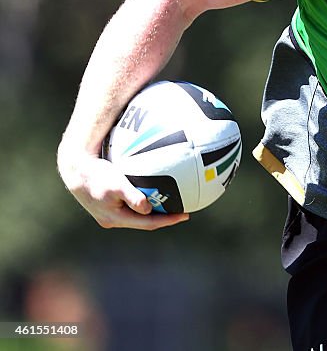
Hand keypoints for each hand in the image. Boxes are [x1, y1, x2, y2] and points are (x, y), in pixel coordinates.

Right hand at [58, 152, 189, 229]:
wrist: (75, 169)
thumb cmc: (96, 175)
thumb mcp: (115, 185)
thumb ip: (132, 197)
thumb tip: (147, 208)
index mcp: (116, 218)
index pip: (148, 223)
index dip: (167, 221)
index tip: (185, 215)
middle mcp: (112, 219)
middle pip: (143, 222)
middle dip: (163, 218)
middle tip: (183, 210)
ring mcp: (109, 213)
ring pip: (136, 214)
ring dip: (154, 210)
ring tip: (172, 204)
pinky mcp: (107, 203)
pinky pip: (130, 204)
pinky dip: (144, 200)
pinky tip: (153, 190)